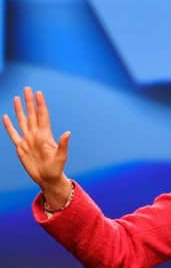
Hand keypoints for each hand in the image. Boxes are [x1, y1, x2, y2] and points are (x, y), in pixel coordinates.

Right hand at [3, 87, 71, 204]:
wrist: (47, 179)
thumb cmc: (57, 168)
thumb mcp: (61, 157)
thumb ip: (63, 144)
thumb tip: (68, 133)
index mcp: (45, 135)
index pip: (42, 116)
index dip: (40, 104)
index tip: (38, 93)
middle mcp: (36, 135)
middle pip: (32, 114)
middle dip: (29, 101)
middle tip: (27, 88)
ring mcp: (28, 140)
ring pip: (22, 121)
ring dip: (19, 110)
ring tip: (17, 98)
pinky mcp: (21, 148)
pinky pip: (13, 134)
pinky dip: (9, 126)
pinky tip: (6, 117)